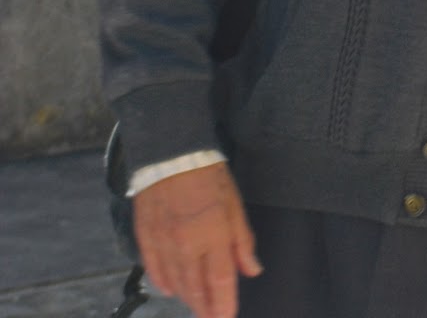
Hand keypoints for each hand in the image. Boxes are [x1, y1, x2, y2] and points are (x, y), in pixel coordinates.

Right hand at [133, 162, 260, 317]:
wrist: (172, 155)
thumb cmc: (209, 176)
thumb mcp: (235, 205)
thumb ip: (243, 241)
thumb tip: (252, 270)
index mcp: (213, 235)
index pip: (221, 281)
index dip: (224, 304)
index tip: (226, 317)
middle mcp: (186, 245)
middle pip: (196, 288)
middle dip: (205, 307)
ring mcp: (163, 243)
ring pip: (175, 282)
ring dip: (187, 298)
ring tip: (197, 307)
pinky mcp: (146, 237)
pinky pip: (153, 268)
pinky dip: (163, 282)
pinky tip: (170, 290)